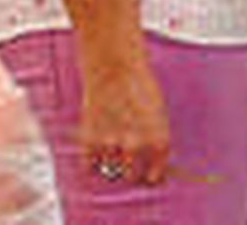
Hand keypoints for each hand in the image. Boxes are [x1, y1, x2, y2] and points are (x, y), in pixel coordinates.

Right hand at [78, 50, 170, 186]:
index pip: (156, 171)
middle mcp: (135, 145)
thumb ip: (154, 135)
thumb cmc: (139, 86)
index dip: (153, 175)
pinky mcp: (90, 140)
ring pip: (110, 171)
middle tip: (128, 166)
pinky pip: (89, 166)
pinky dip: (92, 162)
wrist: (115, 69)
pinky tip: (96, 151)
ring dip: (111, 165)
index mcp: (157, 137)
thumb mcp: (157, 110)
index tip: (150, 177)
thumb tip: (151, 157)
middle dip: (131, 173)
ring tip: (112, 150)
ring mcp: (112, 144)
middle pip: (131, 176)